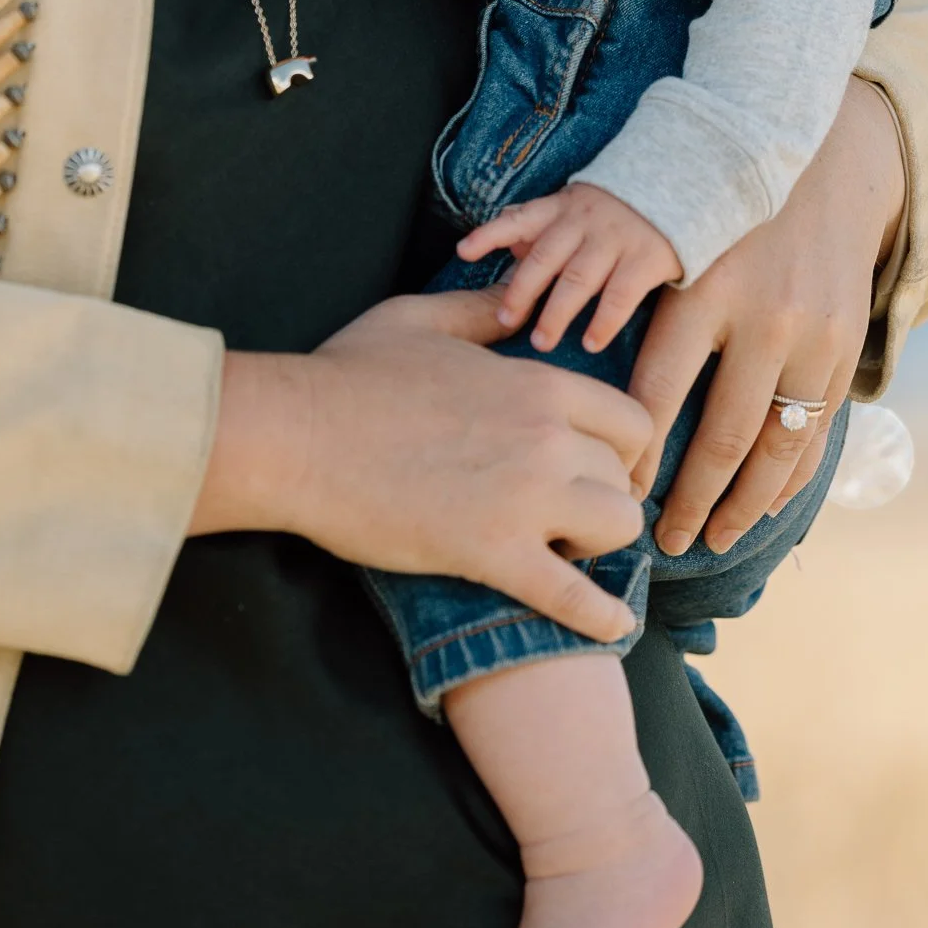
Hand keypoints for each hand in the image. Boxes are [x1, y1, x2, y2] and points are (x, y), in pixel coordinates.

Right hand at [190, 289, 653, 642]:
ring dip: (599, 543)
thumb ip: (480, 310)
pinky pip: (570, 595)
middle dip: (605, 494)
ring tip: (566, 549)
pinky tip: (613, 628)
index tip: (601, 464)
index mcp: (536, 383)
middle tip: (573, 510)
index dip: (624, 447)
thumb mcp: (420, 319)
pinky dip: (598, 616)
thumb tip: (514, 299)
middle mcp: (545, 438)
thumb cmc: (349, 374)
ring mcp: (523, 498)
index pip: (629, 418)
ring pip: (615, 527)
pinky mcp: (490, 553)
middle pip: (623, 475)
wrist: (297, 436)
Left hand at [457, 185, 681, 352]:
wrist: (678, 185)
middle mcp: (584, 222)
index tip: (463, 251)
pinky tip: (591, 343)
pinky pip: (620, 296)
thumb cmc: (615, 207)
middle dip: (521, 291)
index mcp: (561, 208)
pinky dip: (603, 322)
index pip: (519, 219)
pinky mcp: (646, 259)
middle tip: (504, 321)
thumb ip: (542, 226)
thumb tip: (506, 248)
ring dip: (556, 314)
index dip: (490, 234)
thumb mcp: (575, 205)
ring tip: (541, 341)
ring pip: (578, 280)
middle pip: (544, 258)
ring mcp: (615, 240)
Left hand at [628, 77, 905, 554]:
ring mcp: (813, 340)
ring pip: (776, 448)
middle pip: (721, 436)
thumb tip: (576, 380)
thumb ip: (628, 302)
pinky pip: (816, 433)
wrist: (825, 171)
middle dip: (688, 500)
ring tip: (711, 539)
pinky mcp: (845, 351)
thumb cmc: (722, 214)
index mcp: (703, 289)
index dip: (635, 455)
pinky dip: (789, 479)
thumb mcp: (672, 242)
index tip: (616, 493)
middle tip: (661, 541)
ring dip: (743, 505)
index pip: (658, 394)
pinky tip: (762, 507)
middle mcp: (763, 318)